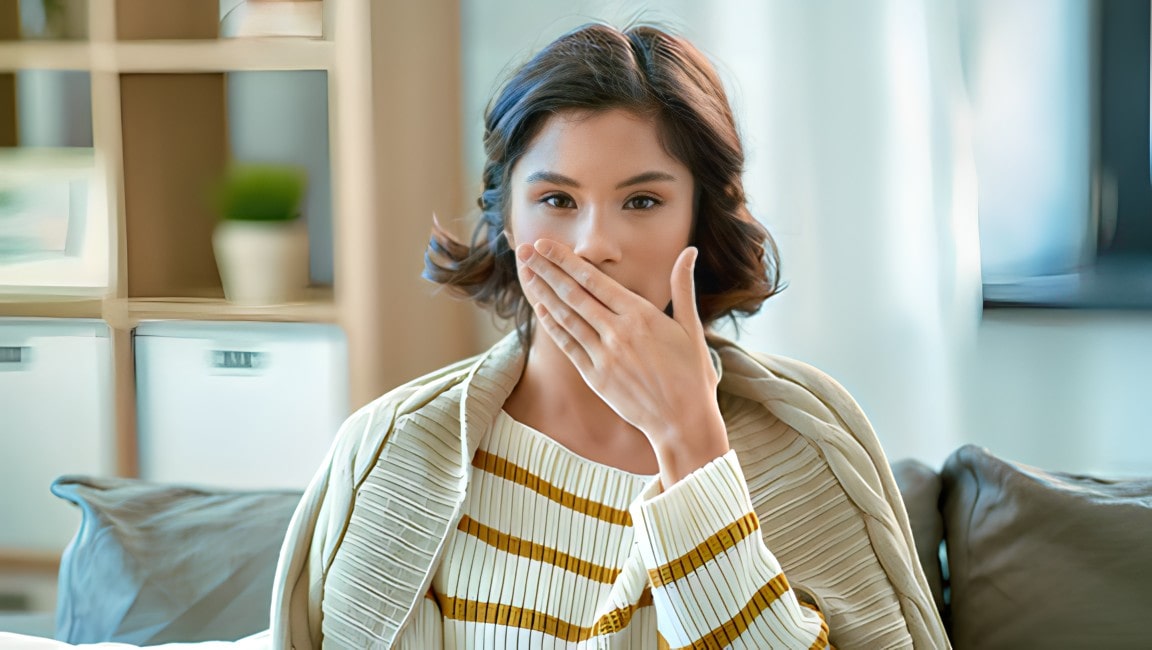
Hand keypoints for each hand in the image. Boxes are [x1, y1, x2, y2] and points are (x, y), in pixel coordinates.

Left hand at [516, 239, 728, 482]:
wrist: (682, 421)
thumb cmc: (692, 374)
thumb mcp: (691, 327)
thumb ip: (683, 286)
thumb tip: (690, 251)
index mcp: (641, 315)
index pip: (593, 279)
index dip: (565, 260)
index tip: (546, 244)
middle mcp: (618, 332)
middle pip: (573, 294)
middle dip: (546, 269)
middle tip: (525, 250)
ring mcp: (604, 355)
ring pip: (566, 317)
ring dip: (543, 293)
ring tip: (526, 273)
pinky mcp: (595, 377)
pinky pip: (568, 345)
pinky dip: (553, 325)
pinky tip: (540, 308)